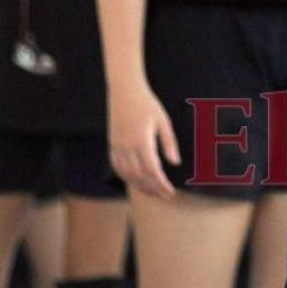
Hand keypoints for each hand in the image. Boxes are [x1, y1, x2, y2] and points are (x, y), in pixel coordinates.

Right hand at [108, 80, 180, 198]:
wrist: (125, 92)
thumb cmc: (147, 104)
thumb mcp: (163, 121)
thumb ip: (169, 142)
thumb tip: (175, 163)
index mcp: (141, 141)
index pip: (152, 170)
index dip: (161, 184)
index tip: (169, 192)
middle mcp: (127, 147)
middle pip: (139, 176)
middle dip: (152, 189)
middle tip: (164, 195)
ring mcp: (117, 147)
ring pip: (126, 174)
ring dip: (139, 186)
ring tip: (151, 191)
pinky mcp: (112, 145)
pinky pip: (117, 167)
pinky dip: (126, 177)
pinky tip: (134, 180)